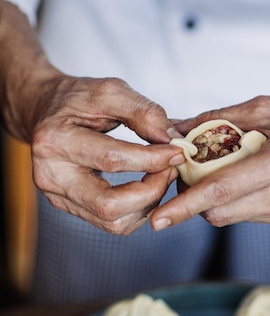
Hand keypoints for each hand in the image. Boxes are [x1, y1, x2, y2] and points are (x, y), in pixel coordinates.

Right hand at [29, 75, 184, 233]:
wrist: (46, 112)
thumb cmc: (78, 100)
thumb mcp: (109, 91)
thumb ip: (142, 112)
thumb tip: (171, 140)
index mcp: (55, 140)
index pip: (111, 160)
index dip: (152, 159)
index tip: (177, 152)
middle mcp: (51, 175)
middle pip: (109, 205)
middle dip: (151, 191)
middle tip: (170, 170)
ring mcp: (58, 196)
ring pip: (113, 222)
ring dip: (147, 205)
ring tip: (160, 178)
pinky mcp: (69, 207)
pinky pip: (111, 224)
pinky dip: (137, 211)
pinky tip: (145, 189)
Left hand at [151, 28, 269, 229]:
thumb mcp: (265, 107)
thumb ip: (215, 121)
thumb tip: (174, 131)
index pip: (221, 192)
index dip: (185, 207)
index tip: (159, 219)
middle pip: (219, 213)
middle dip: (195, 198)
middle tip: (188, 173)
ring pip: (231, 217)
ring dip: (216, 200)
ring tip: (223, 170)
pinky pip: (248, 216)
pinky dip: (236, 200)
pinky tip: (247, 178)